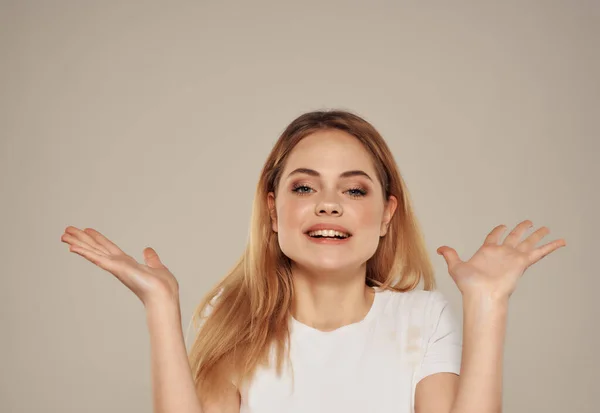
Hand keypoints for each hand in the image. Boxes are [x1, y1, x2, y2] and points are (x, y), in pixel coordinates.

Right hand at [61, 226, 178, 305]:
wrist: (164, 295)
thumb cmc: (162, 287)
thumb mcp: (156, 267)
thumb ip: (151, 259)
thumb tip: (148, 250)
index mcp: (127, 263)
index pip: (108, 248)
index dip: (97, 238)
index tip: (86, 230)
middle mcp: (118, 264)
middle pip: (96, 247)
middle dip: (82, 238)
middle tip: (67, 229)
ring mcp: (115, 267)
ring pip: (93, 251)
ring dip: (78, 243)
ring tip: (64, 235)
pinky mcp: (116, 269)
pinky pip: (97, 259)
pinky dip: (85, 253)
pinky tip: (73, 247)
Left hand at [436, 220, 566, 300]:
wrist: (481, 294)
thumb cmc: (469, 284)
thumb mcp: (456, 266)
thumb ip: (450, 255)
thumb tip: (439, 249)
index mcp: (488, 252)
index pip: (494, 237)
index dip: (498, 231)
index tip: (503, 226)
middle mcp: (502, 253)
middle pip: (515, 237)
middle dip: (521, 229)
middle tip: (529, 222)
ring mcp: (513, 257)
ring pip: (528, 242)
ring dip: (537, 235)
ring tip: (546, 228)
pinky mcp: (522, 262)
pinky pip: (539, 252)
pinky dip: (551, 247)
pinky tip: (560, 241)